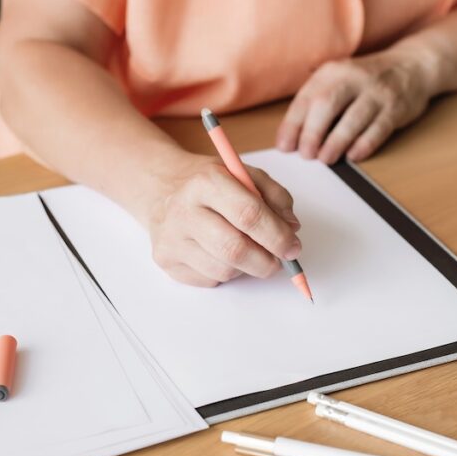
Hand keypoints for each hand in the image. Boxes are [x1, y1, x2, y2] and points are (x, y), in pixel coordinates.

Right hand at [146, 155, 301, 286]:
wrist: (163, 188)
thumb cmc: (211, 184)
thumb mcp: (246, 175)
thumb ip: (275, 197)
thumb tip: (291, 229)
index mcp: (207, 181)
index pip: (248, 214)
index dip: (277, 236)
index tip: (293, 248)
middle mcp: (184, 209)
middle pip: (235, 249)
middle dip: (267, 261)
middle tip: (279, 261)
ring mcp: (171, 238)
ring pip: (224, 270)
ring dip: (247, 267)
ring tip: (247, 250)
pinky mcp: (166, 260)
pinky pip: (209, 280)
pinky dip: (226, 272)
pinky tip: (220, 253)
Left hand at [276, 48, 437, 163]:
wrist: (412, 65)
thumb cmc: (367, 80)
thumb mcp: (339, 78)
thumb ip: (317, 101)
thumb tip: (292, 136)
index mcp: (332, 71)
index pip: (306, 98)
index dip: (292, 124)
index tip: (284, 146)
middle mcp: (353, 78)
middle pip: (327, 104)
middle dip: (312, 132)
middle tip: (306, 154)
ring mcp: (377, 92)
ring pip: (352, 118)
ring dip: (336, 142)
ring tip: (325, 159)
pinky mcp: (396, 107)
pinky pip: (379, 128)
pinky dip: (364, 144)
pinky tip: (353, 156)